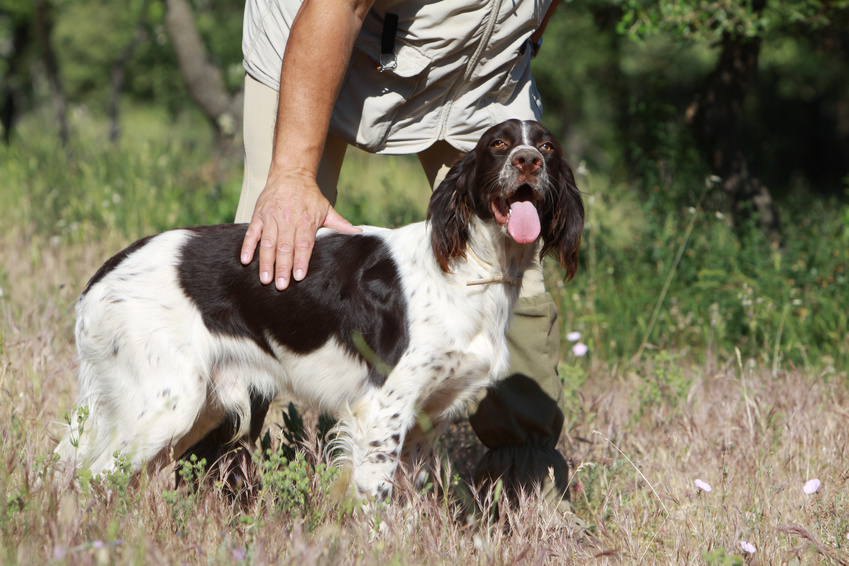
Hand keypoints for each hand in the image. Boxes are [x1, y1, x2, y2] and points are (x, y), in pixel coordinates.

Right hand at [239, 170, 360, 289]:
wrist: (291, 173)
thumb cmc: (309, 194)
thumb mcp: (327, 208)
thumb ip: (340, 224)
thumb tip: (358, 233)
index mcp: (306, 221)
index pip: (303, 245)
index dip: (300, 261)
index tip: (298, 276)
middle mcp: (288, 220)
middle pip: (285, 247)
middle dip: (282, 267)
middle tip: (280, 285)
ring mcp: (271, 218)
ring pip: (267, 243)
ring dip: (266, 262)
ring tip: (265, 279)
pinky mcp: (259, 215)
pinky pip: (252, 233)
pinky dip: (247, 246)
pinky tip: (246, 260)